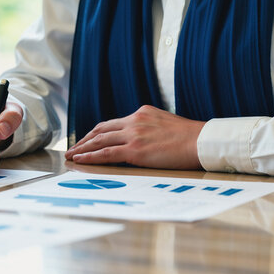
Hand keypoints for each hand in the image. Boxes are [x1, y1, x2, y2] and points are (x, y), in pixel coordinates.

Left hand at [64, 105, 204, 169]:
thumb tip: (144, 139)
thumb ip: (151, 129)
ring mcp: (133, 135)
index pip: (112, 123)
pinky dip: (90, 157)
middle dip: (84, 140)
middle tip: (72, 148)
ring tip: (71, 155)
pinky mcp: (135, 150)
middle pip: (101, 130)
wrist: (203, 142)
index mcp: (142, 113)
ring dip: (82, 148)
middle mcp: (134, 121)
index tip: (87, 139)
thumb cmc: (191, 138)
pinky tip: (80, 160)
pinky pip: (106, 154)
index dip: (96, 132)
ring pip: (99, 141)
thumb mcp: (167, 125)